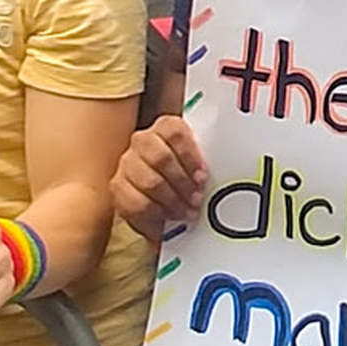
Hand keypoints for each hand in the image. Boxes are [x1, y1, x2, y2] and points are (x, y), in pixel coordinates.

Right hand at [114, 113, 208, 240]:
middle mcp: (143, 141)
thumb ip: (205, 166)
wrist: (163, 194)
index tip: (202, 176)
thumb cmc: (186, 177)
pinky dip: (155, 213)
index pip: (175, 132)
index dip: (190, 156)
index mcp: (166, 127)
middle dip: (182, 183)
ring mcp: (127, 162)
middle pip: (161, 158)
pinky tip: (167, 217)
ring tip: (186, 212)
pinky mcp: (118, 186)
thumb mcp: (198, 165)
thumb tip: (228, 173)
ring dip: (172, 201)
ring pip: (149, 181)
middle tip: (197, 199)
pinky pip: (135, 202)